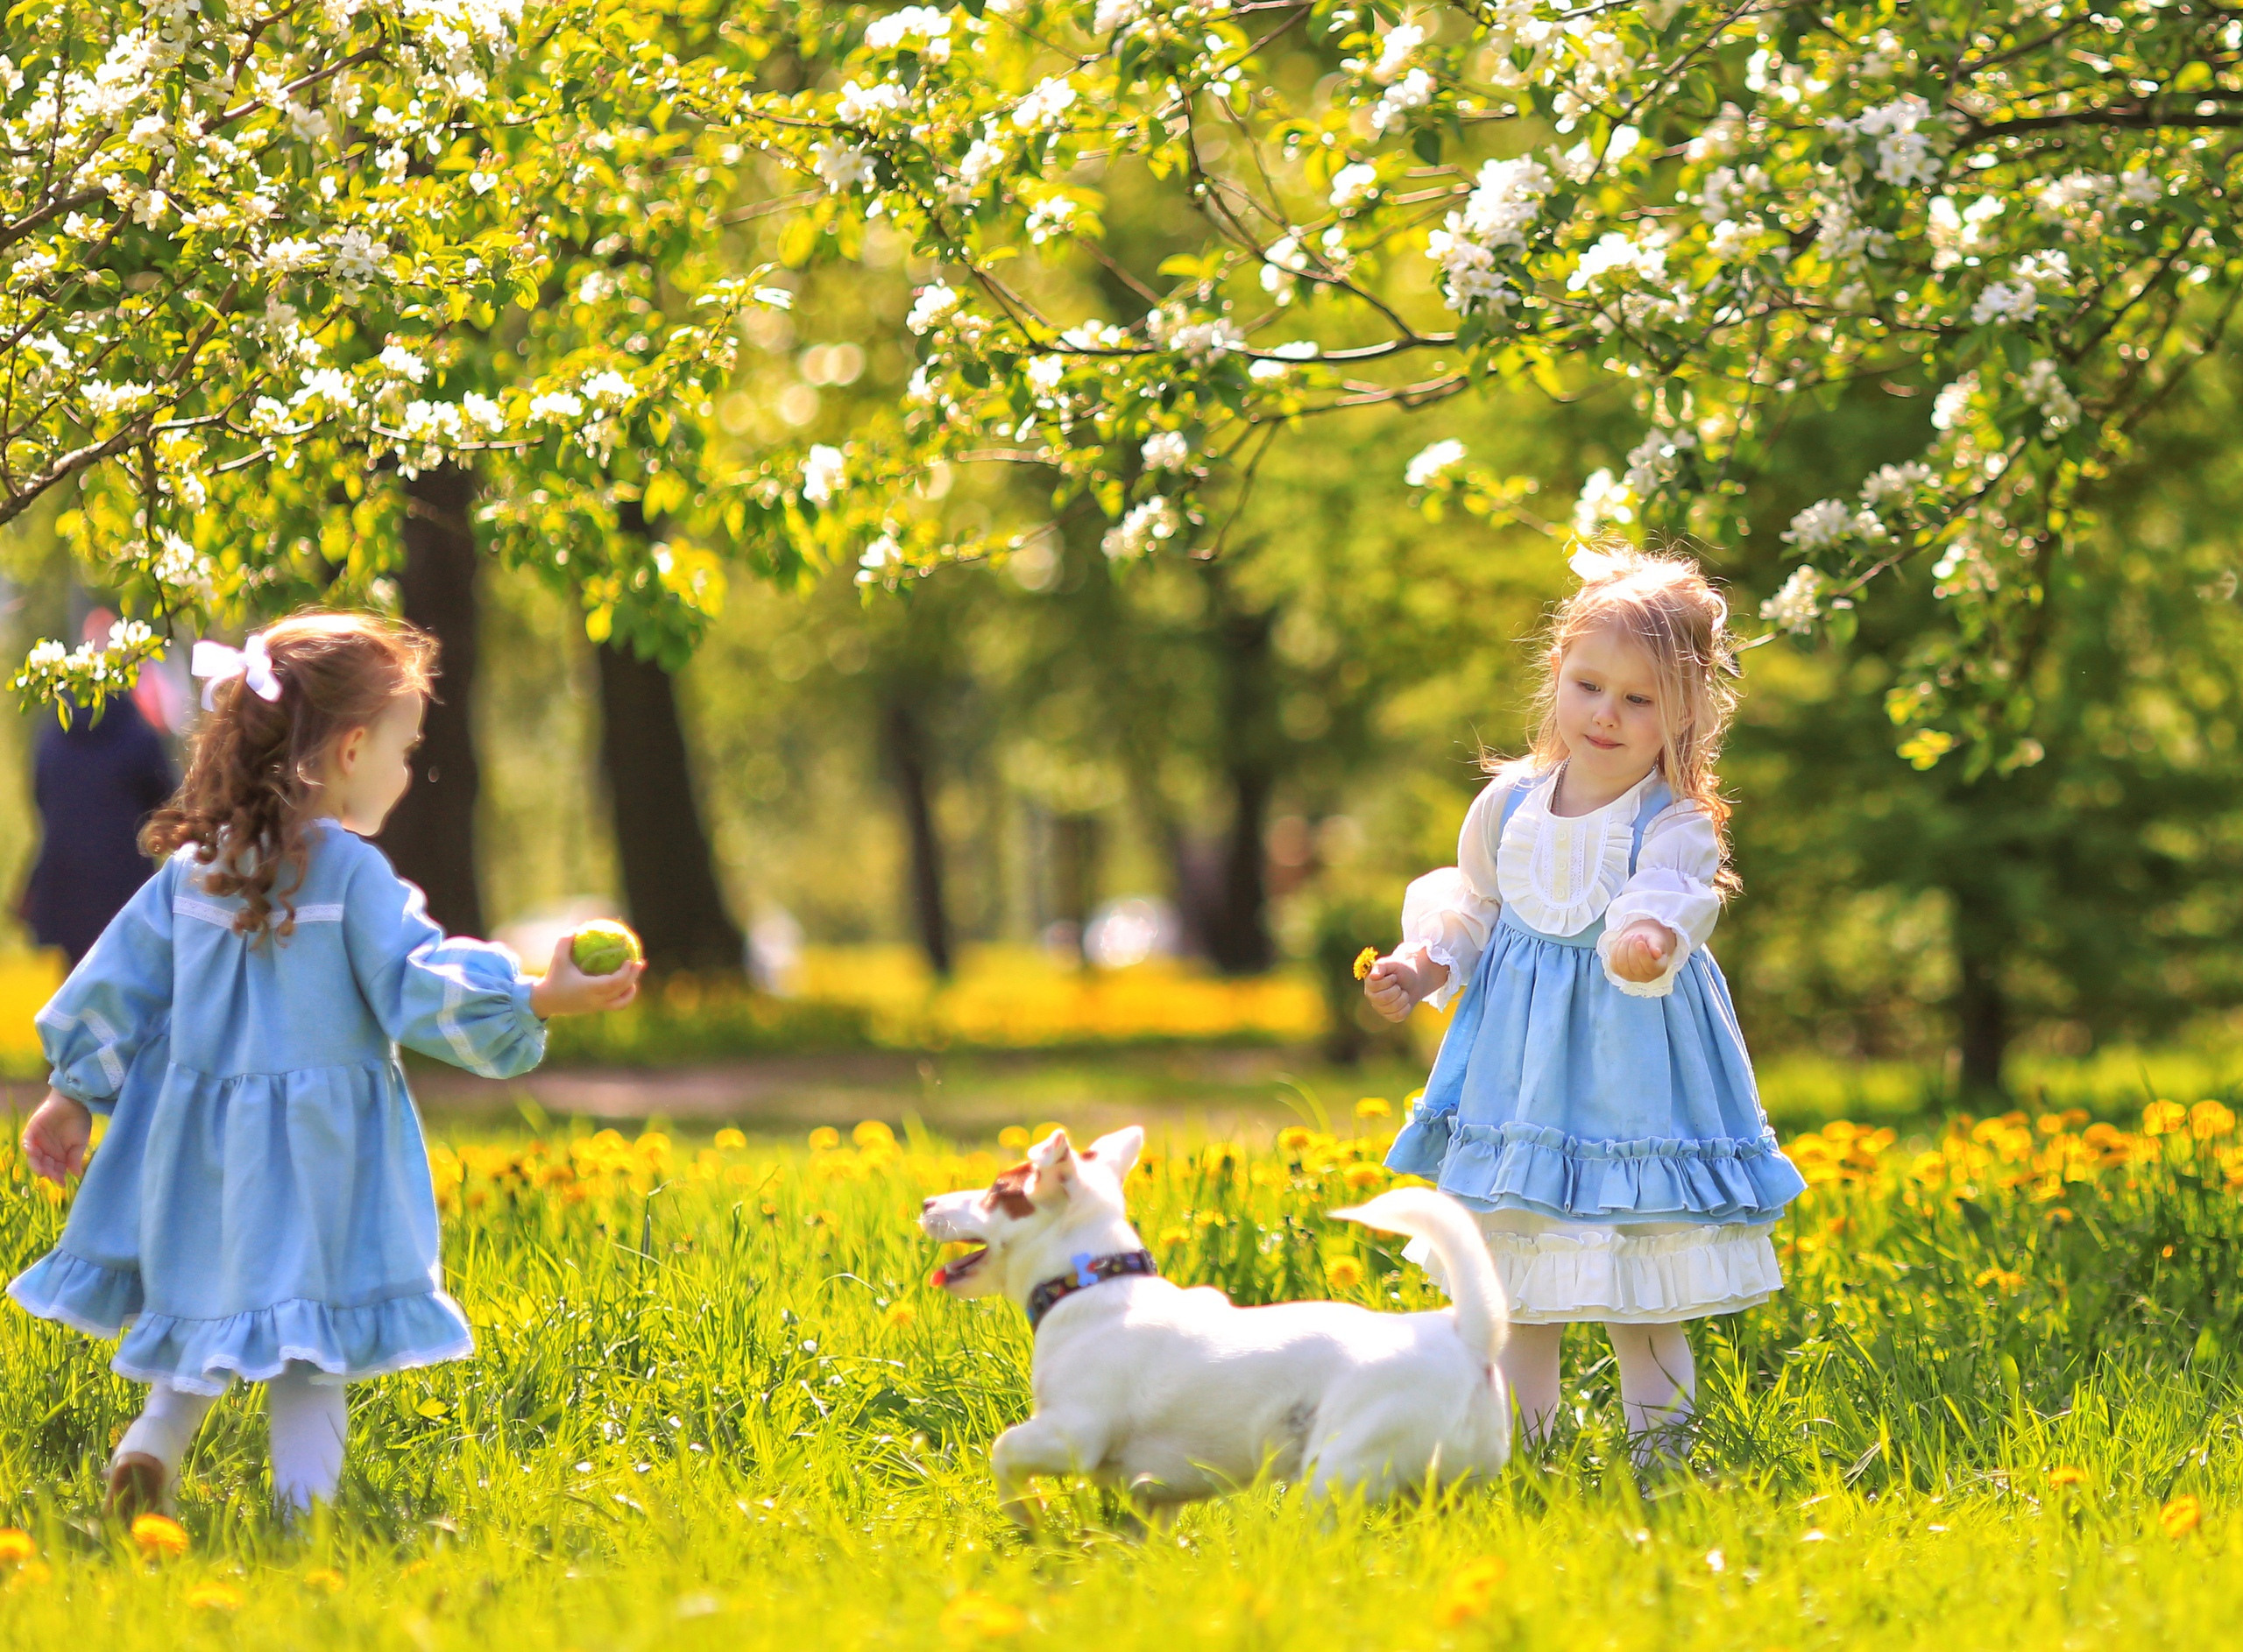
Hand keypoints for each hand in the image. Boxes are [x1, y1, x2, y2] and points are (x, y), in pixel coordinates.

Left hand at [23, 1091, 91, 1186]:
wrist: (75, 1101)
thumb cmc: (80, 1121)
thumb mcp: (80, 1142)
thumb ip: (75, 1158)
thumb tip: (76, 1174)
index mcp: (59, 1154)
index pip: (56, 1169)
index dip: (58, 1177)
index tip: (62, 1183)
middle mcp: (47, 1150)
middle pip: (44, 1165)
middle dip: (48, 1172)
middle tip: (52, 1176)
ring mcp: (38, 1141)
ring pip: (34, 1157)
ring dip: (36, 1164)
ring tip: (42, 1170)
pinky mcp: (32, 1131)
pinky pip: (27, 1142)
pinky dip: (28, 1148)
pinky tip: (33, 1153)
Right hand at [529, 936, 645, 1018]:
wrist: (545, 1001)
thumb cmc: (553, 978)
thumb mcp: (557, 959)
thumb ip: (565, 943)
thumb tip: (576, 928)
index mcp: (588, 988)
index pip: (613, 982)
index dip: (625, 973)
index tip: (630, 960)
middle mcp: (595, 1000)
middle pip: (621, 990)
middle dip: (633, 977)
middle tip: (641, 963)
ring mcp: (597, 1007)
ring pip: (621, 1002)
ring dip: (631, 989)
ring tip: (635, 975)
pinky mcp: (596, 1010)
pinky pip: (615, 1005)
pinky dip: (623, 996)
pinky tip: (626, 984)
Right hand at [1363, 946, 1446, 1022]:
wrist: (1414, 981)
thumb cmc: (1401, 970)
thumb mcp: (1392, 963)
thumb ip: (1381, 966)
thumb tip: (1373, 976)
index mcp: (1370, 983)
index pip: (1374, 986)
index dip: (1388, 981)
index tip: (1394, 976)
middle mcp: (1372, 996)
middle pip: (1383, 998)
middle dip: (1396, 990)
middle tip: (1399, 986)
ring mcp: (1380, 1008)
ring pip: (1392, 1008)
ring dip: (1403, 998)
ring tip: (1403, 992)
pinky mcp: (1390, 1016)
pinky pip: (1398, 1015)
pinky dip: (1406, 1007)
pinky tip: (1405, 1001)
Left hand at [1606, 919, 1677, 983]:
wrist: (1641, 944)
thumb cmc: (1652, 943)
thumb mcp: (1657, 941)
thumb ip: (1656, 946)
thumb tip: (1656, 953)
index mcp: (1658, 970)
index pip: (1649, 966)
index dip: (1643, 954)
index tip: (1640, 942)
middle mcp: (1645, 977)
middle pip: (1635, 966)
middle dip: (1633, 947)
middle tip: (1637, 934)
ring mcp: (1630, 977)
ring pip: (1622, 964)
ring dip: (1624, 947)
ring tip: (1630, 936)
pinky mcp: (1618, 972)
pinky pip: (1614, 963)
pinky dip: (1616, 950)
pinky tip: (1622, 941)